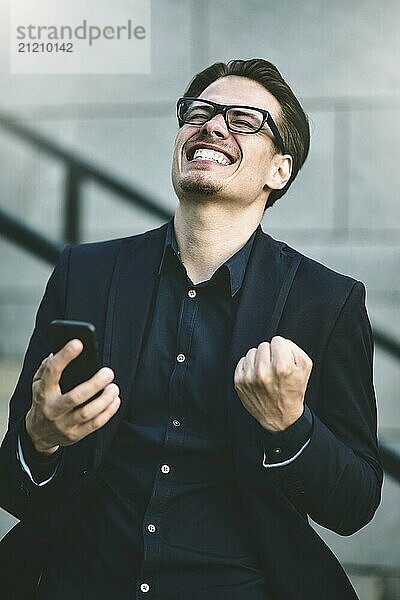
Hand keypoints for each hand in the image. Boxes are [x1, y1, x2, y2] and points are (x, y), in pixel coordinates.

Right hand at [25, 340, 120, 454]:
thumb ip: (47, 367)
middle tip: (108, 372)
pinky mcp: (75, 434)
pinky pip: (95, 424)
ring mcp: (64, 424)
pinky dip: (109, 412)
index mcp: (42, 392)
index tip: (78, 343)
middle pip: (75, 397)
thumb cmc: (43, 401)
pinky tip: (115, 400)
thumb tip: (59, 350)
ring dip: (104, 399)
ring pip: (87, 413)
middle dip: (94, 384)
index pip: (52, 372)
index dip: (64, 356)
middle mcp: (52, 409)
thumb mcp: (38, 383)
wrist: (37, 434)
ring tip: (114, 387)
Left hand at [234, 336, 312, 432]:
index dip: (281, 349)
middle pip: (263, 345)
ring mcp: (249, 378)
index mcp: (282, 367)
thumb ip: (295, 349)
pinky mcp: (239, 382)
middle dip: (270, 354)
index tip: (282, 358)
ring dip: (258, 359)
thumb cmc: (292, 392)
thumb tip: (281, 342)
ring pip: (251, 352)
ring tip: (265, 371)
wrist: (280, 417)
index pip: (277, 340)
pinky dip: (249, 366)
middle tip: (274, 366)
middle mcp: (264, 372)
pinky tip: (256, 375)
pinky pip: (242, 361)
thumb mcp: (305, 369)